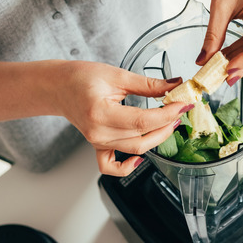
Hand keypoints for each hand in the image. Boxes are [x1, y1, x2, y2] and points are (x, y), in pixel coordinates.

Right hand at [53, 61, 191, 175]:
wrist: (59, 86)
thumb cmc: (81, 77)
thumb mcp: (117, 75)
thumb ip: (148, 84)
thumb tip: (174, 85)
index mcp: (101, 113)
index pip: (143, 120)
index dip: (167, 114)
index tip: (183, 104)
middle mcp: (98, 132)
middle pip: (142, 138)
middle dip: (167, 125)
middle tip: (180, 110)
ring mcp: (97, 142)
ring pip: (135, 149)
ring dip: (157, 138)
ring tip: (169, 121)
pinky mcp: (97, 146)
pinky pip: (111, 166)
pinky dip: (127, 167)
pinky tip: (140, 159)